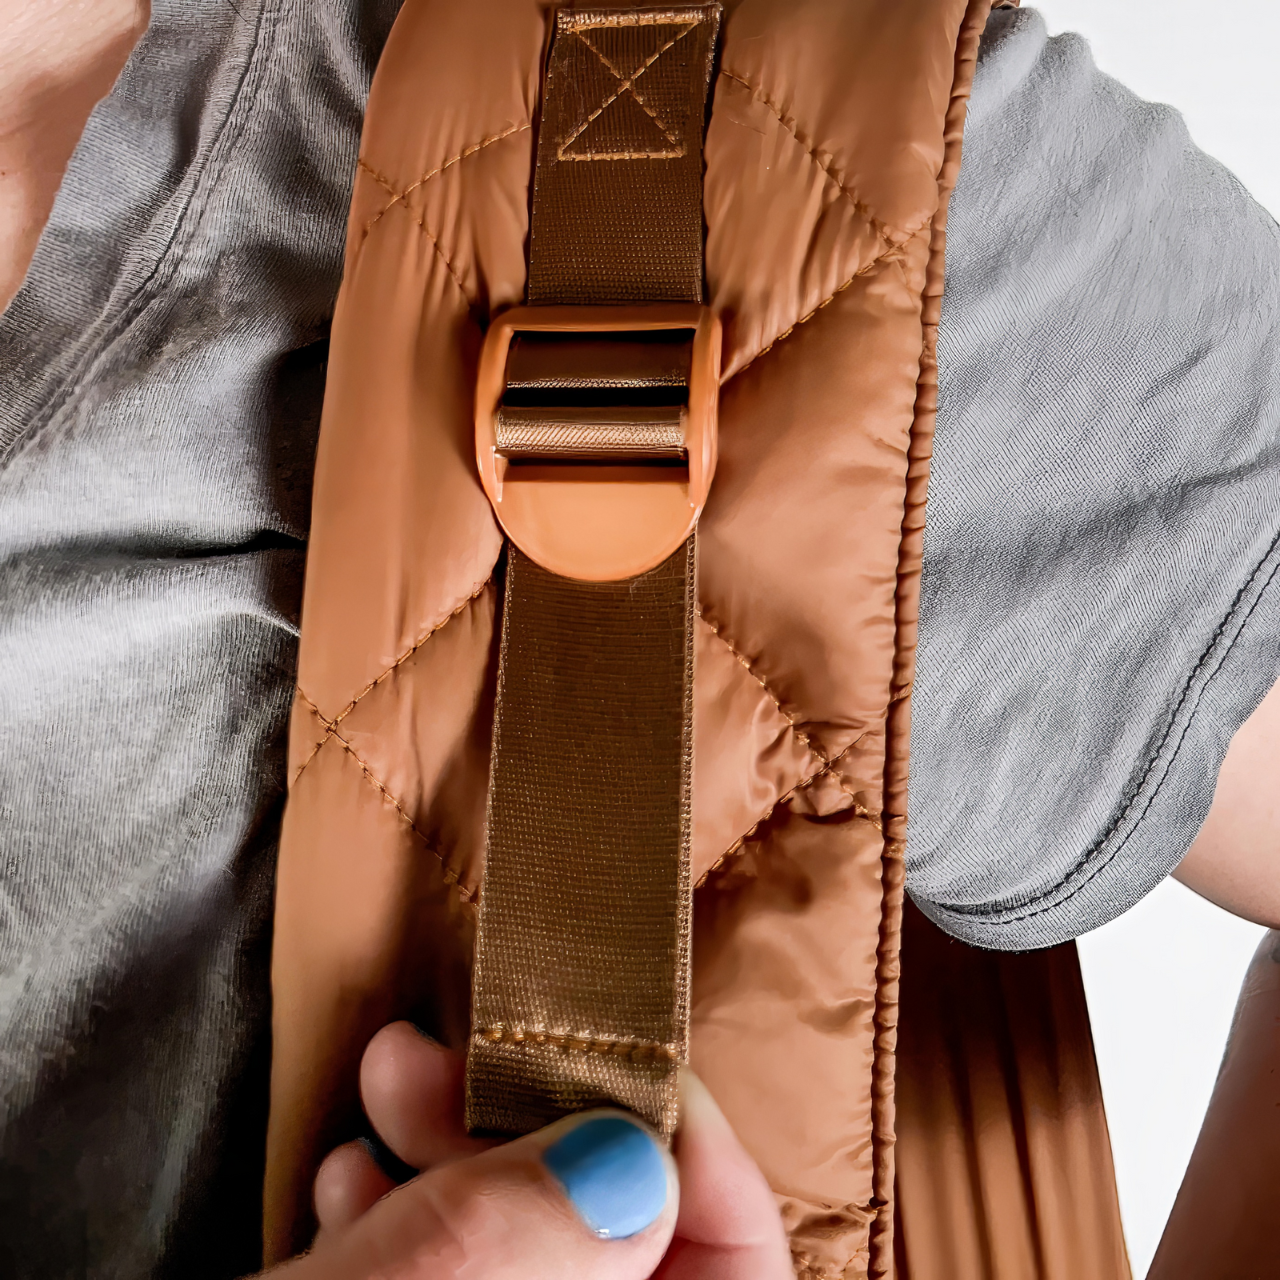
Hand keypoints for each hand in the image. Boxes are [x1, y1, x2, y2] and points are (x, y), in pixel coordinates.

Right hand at [267, 1022, 791, 1279]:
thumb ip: (493, 1260)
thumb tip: (631, 1162)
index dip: (701, 1163)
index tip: (605, 1065)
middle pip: (640, 1258)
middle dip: (549, 1131)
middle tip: (444, 1060)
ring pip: (543, 1262)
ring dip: (471, 1161)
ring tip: (382, 1097)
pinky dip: (422, 1222)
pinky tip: (349, 1183)